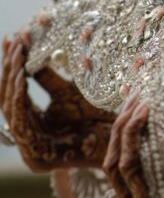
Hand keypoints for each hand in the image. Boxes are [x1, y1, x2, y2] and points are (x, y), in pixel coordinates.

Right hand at [0, 34, 116, 171]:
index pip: (13, 92)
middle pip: (7, 98)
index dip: (10, 66)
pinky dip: (19, 97)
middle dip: (8, 69)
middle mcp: (26, 139)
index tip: (11, 39)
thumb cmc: (97, 117)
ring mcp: (29, 151)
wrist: (119, 142)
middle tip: (11, 42)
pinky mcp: (35, 158)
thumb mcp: (66, 92)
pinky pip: (21, 121)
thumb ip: (45, 77)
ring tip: (17, 56)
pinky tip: (21, 78)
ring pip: (10, 108)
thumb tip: (28, 46)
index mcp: (31, 124)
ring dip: (12, 79)